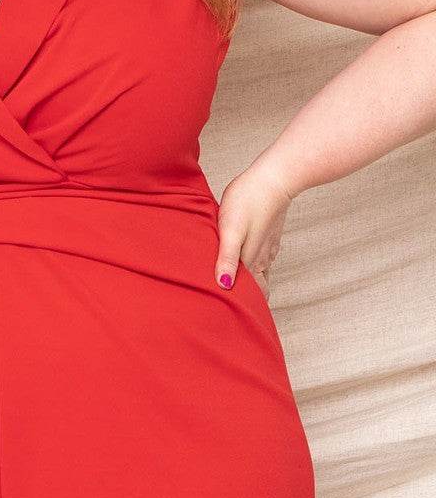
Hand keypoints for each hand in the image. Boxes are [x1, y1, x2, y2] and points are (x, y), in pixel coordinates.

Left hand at [214, 160, 295, 297]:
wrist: (274, 178)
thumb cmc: (248, 202)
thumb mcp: (231, 231)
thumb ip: (227, 259)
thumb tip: (224, 287)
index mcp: (253, 262)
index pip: (255, 296)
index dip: (247, 308)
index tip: (238, 319)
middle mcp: (263, 259)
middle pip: (259, 287)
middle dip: (250, 299)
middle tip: (236, 309)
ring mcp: (268, 246)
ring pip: (261, 272)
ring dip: (251, 282)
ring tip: (237, 288)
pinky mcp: (269, 234)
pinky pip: (262, 256)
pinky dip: (254, 264)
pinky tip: (245, 259)